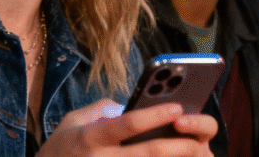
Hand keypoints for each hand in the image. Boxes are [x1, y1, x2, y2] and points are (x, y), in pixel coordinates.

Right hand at [38, 99, 215, 156]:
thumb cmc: (60, 148)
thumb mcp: (74, 120)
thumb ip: (102, 109)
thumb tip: (129, 107)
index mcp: (91, 137)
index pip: (127, 124)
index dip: (154, 115)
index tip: (177, 106)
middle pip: (147, 153)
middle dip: (177, 146)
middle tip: (198, 139)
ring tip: (194, 154)